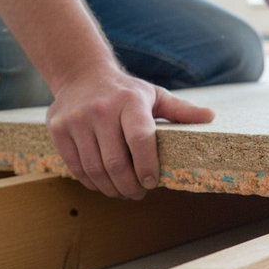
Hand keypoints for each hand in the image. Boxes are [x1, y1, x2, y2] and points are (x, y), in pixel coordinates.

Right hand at [46, 67, 214, 199]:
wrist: (81, 74)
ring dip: (111, 189)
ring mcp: (76, 119)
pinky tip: (104, 185)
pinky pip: (75, 166)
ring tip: (123, 193)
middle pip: (116, 162)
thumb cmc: (125, 91)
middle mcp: (101, 109)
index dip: (147, 166)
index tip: (152, 182)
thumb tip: (211, 116)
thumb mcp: (154, 95)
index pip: (140, 139)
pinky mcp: (58, 128)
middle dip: (130, 186)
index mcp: (130, 101)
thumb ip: (181, 110)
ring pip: (94, 169)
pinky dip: (91, 182)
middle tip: (138, 194)